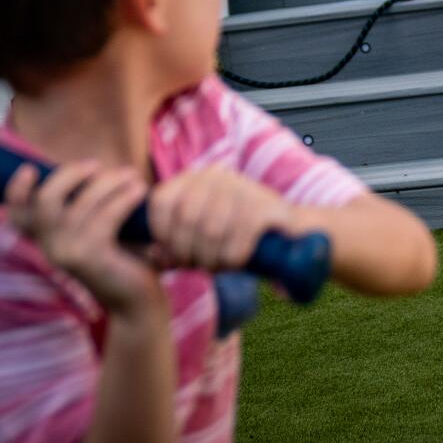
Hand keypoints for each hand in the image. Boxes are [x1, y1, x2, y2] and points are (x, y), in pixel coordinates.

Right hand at [6, 162, 159, 319]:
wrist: (137, 302)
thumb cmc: (122, 258)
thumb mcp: (97, 229)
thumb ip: (84, 206)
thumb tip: (89, 168)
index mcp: (47, 241)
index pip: (17, 215)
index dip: (16, 190)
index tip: (30, 168)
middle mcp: (50, 249)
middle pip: (46, 200)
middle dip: (70, 174)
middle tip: (98, 166)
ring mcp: (67, 254)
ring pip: (80, 204)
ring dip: (108, 183)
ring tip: (133, 176)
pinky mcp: (89, 258)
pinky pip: (105, 216)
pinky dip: (124, 198)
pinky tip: (140, 191)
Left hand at [146, 166, 294, 274]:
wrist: (290, 232)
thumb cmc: (236, 237)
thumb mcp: (199, 238)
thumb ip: (173, 247)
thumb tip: (152, 257)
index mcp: (194, 178)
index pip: (161, 202)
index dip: (162, 235)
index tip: (175, 254)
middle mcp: (217, 175)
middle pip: (186, 220)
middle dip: (190, 252)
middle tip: (202, 266)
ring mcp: (243, 188)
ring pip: (211, 234)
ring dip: (213, 260)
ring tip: (221, 265)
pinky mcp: (265, 207)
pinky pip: (237, 242)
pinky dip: (234, 260)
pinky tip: (239, 262)